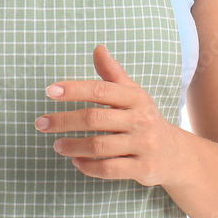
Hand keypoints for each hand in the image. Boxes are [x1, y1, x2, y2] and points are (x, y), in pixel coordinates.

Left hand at [34, 44, 184, 186]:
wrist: (175, 154)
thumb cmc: (143, 118)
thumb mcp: (132, 93)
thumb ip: (112, 73)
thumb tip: (97, 49)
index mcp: (135, 97)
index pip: (100, 90)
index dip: (74, 89)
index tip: (50, 91)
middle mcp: (141, 120)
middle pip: (94, 119)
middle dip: (64, 121)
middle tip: (41, 124)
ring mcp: (143, 145)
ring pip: (99, 146)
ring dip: (73, 146)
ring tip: (57, 145)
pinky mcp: (144, 169)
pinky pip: (110, 169)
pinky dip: (89, 166)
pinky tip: (76, 162)